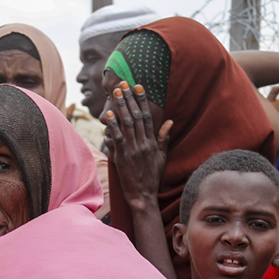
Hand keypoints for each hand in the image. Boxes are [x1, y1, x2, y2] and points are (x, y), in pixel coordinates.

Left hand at [102, 81, 173, 209]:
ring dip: (121, 107)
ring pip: (127, 124)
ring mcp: (132, 150)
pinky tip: (109, 115)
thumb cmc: (152, 176)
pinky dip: (113, 126)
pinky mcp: (122, 158)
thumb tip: (169, 122)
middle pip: (136, 116)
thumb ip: (164, 139)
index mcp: (152, 142)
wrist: (143, 195)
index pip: (147, 117)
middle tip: (124, 84)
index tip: (139, 87)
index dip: (142, 101)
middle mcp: (143, 144)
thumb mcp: (162, 157)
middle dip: (129, 98)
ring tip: (116, 93)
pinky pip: (117, 139)